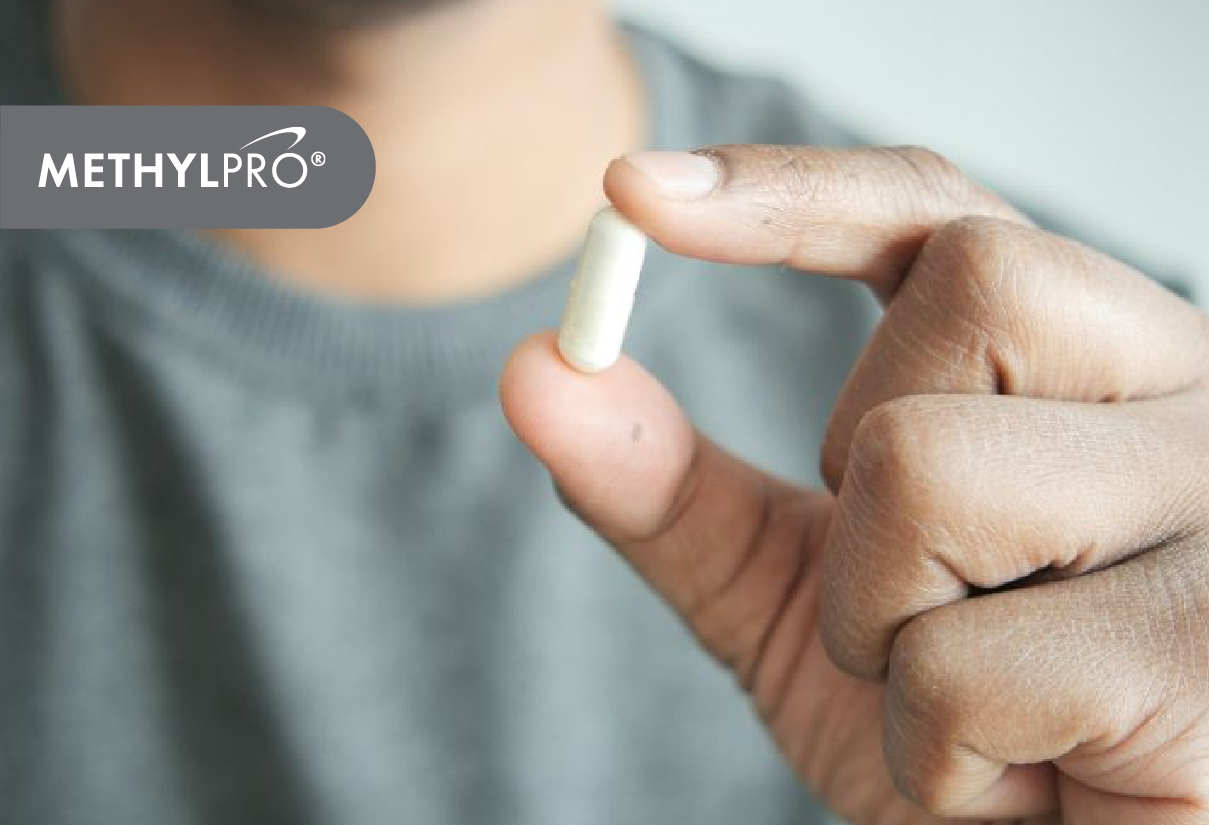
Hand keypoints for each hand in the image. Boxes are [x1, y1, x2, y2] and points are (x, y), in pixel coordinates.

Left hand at [500, 145, 1208, 823]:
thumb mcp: (792, 597)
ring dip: (885, 626)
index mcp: (1091, 367)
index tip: (633, 196)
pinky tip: (1031, 782)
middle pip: (971, 292)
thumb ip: (670, 488)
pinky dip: (936, 748)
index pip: (946, 215)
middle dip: (860, 469)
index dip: (795, 192)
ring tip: (979, 706)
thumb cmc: (957, 735)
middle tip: (924, 601)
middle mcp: (1189, 402)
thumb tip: (534, 370)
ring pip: (930, 469)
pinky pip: (969, 665)